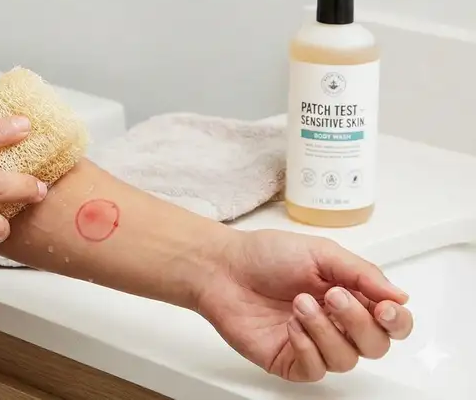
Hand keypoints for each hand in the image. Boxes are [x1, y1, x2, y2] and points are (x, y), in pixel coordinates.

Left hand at [196, 229, 413, 381]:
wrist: (222, 267)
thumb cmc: (265, 255)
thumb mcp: (321, 252)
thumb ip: (362, 273)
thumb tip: (400, 297)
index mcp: (350, 296)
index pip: (392, 323)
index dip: (397, 322)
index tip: (384, 308)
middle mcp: (336, 324)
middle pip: (376, 345)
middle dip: (358, 322)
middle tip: (331, 296)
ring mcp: (314, 344)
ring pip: (346, 360)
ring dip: (325, 330)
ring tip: (299, 304)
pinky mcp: (290, 360)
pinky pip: (315, 370)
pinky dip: (306, 346)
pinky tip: (289, 325)